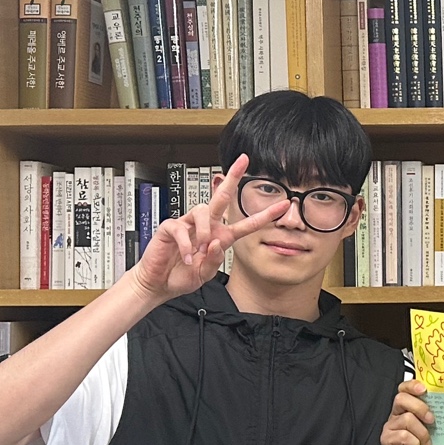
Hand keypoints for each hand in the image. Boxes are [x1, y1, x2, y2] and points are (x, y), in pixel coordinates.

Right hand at [131, 154, 287, 300]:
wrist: (159, 284)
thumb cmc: (183, 275)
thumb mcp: (206, 273)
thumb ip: (215, 260)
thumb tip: (216, 243)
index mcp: (220, 236)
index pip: (247, 223)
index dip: (266, 215)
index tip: (285, 205)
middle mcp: (206, 226)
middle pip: (222, 197)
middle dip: (233, 178)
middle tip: (243, 160)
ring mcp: (188, 225)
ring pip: (202, 210)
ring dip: (205, 230)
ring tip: (201, 248)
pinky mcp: (170, 228)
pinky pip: (180, 228)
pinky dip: (185, 244)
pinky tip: (186, 256)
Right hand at [381, 379, 431, 444]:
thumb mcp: (433, 427)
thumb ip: (434, 413)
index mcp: (406, 407)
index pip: (404, 389)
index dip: (412, 385)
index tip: (424, 389)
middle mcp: (396, 414)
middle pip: (401, 399)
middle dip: (420, 408)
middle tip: (431, 420)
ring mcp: (390, 427)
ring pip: (407, 419)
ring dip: (421, 432)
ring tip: (426, 443)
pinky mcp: (387, 440)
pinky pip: (403, 435)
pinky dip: (414, 443)